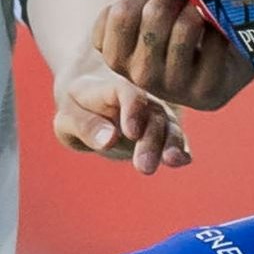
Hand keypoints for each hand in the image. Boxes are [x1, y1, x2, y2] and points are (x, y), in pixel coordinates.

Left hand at [52, 47, 192, 174]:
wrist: (92, 99)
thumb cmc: (78, 107)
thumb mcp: (70, 116)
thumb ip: (87, 126)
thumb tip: (110, 140)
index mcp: (113, 86)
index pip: (128, 92)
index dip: (132, 110)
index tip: (131, 133)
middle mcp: (142, 96)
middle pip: (152, 114)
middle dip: (151, 140)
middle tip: (144, 167)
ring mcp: (155, 113)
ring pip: (168, 126)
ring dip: (171, 145)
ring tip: (172, 162)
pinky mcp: (163, 130)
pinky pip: (175, 137)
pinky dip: (181, 148)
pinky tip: (184, 160)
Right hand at [94, 0, 250, 111]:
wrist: (217, 67)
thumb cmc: (173, 34)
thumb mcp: (144, 20)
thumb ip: (136, 4)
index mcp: (117, 57)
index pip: (119, 14)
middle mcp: (140, 76)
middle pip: (154, 15)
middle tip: (178, 2)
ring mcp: (173, 86)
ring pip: (184, 27)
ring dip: (195, 10)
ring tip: (196, 13)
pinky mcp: (205, 90)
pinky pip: (214, 41)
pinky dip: (219, 27)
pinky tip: (216, 32)